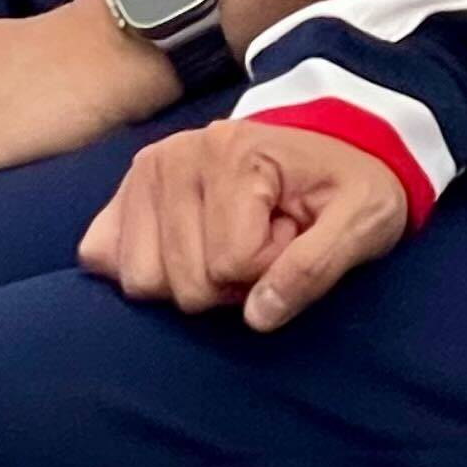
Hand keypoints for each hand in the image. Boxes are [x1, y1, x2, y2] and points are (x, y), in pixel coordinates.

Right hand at [78, 118, 409, 330]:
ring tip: (231, 244)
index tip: (293, 238)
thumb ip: (315, 268)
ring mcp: (143, 174)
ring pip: (142, 281)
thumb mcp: (364, 221)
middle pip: (184, 282)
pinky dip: (146, 272)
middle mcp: (174, 155)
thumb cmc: (348, 187)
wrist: (332, 149)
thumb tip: (257, 317)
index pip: (231, 265)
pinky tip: (185, 251)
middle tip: (263, 245)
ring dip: (193, 280)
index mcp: (232, 153)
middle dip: (232, 284)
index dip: (271, 271)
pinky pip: (102, 257)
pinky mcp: (124, 195)